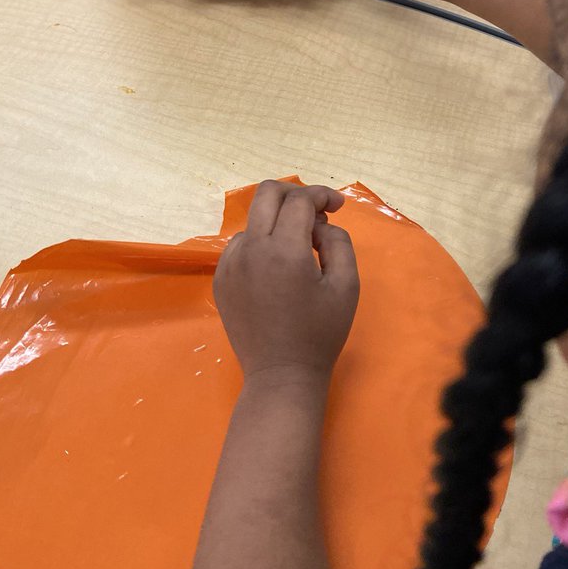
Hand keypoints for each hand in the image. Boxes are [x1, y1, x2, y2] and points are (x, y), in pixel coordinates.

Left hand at [214, 181, 359, 385]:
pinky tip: (276, 267)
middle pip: (267, 193)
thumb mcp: (346, 286)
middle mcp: (251, 250)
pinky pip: (241, 244)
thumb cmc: (320, 334)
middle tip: (316, 211)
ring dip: (278, 221)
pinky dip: (261, 242)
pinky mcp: (221, 278)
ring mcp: (230, 264)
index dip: (322, 195)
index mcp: (284, 251)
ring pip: (254, 220)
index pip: (300, 200)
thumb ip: (338, 242)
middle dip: (295, 193)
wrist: (281, 375)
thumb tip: (320, 224)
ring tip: (300, 246)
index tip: (338, 206)